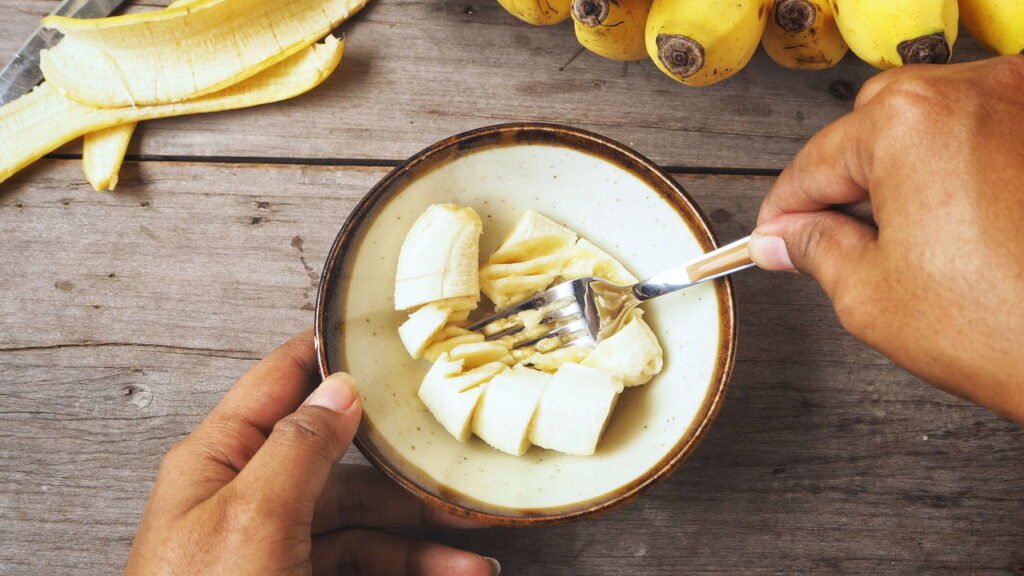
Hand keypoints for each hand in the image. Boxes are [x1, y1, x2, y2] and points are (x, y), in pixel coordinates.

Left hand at [125, 330, 499, 575]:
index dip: (330, 350)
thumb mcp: (252, 519)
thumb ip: (298, 447)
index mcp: (219, 459)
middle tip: (458, 460)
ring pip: (362, 519)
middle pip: (340, 458)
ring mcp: (274, 542)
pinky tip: (451, 572)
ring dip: (422, 532)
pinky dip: (410, 566)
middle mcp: (248, 493)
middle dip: (404, 467)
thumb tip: (340, 388)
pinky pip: (363, 561)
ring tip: (476, 548)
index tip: (385, 331)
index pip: (280, 380)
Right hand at [749, 56, 1023, 422]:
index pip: (815, 162)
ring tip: (901, 232)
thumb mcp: (869, 294)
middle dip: (845, 181)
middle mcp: (974, 93)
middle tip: (832, 238)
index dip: (785, 208)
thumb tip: (784, 238)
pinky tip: (955, 216)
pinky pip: (984, 128)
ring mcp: (1023, 104)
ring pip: (930, 119)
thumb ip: (813, 250)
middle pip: (872, 125)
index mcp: (910, 123)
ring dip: (902, 167)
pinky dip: (959, 161)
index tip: (775, 233)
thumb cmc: (1007, 326)